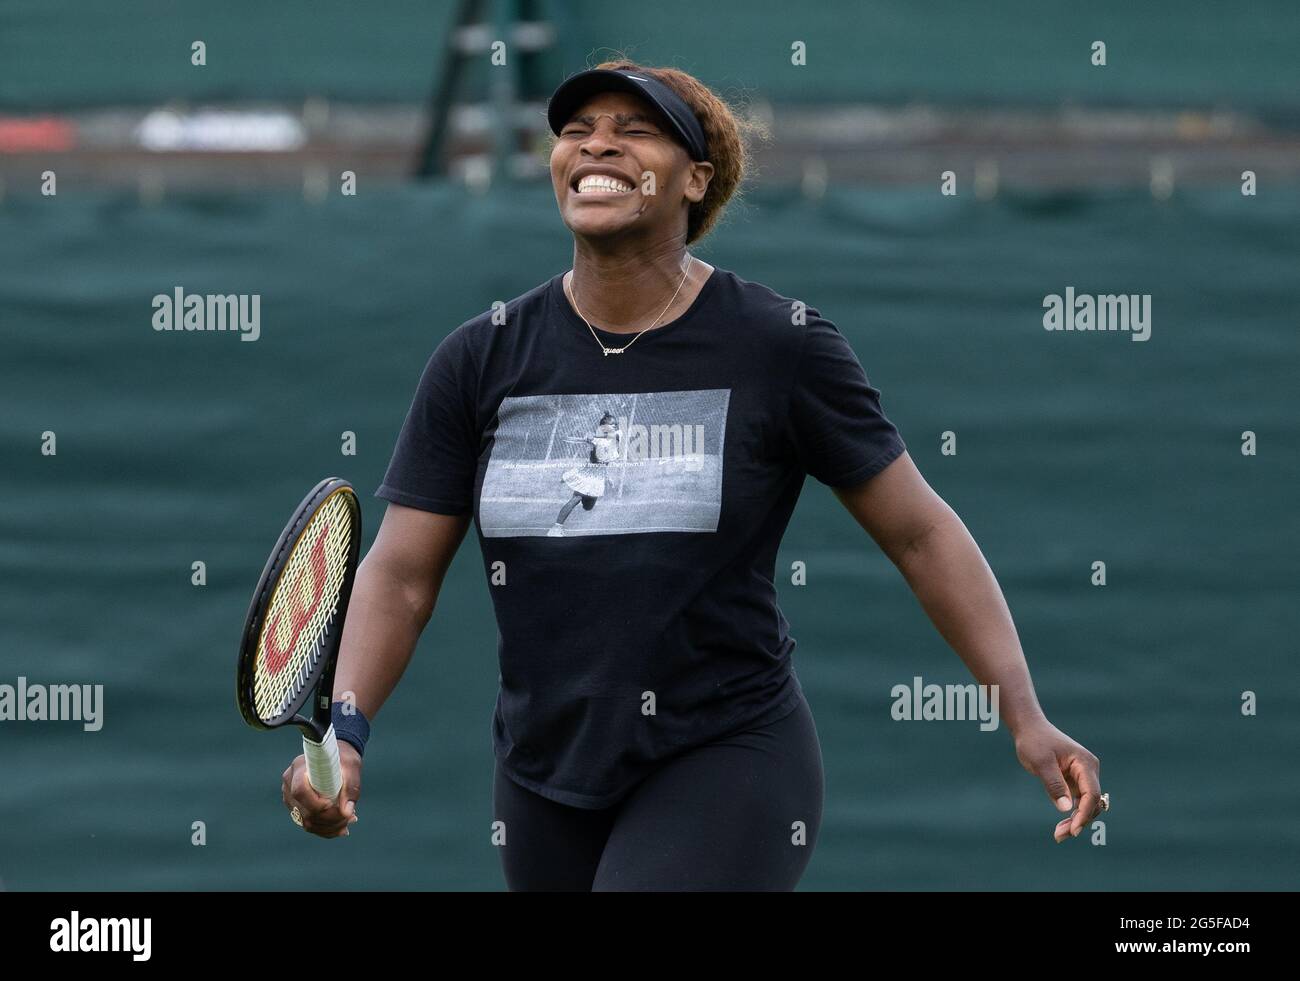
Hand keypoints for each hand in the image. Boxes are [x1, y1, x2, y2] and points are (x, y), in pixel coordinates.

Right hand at [280, 741, 361, 837]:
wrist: (337, 757)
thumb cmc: (344, 759)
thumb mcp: (351, 767)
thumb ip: (350, 788)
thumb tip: (347, 813)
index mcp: (300, 767)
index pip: (300, 790)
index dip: (316, 803)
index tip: (333, 804)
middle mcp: (289, 782)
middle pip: (303, 810)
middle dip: (328, 819)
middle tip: (351, 818)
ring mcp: (289, 796)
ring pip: (305, 821)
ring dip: (329, 827)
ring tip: (349, 821)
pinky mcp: (295, 806)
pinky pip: (307, 824)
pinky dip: (325, 828)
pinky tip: (342, 827)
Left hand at [1012, 719, 1102, 842]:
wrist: (1030, 730)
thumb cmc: (1034, 742)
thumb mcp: (1041, 762)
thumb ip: (1054, 784)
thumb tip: (1066, 808)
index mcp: (1085, 763)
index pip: (1092, 793)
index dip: (1084, 813)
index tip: (1074, 829)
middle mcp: (1088, 771)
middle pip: (1092, 802)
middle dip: (1080, 821)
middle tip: (1060, 835)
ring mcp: (1083, 777)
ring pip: (1087, 805)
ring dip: (1076, 821)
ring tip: (1059, 835)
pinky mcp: (1075, 782)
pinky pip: (1078, 802)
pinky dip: (1072, 815)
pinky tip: (1062, 827)